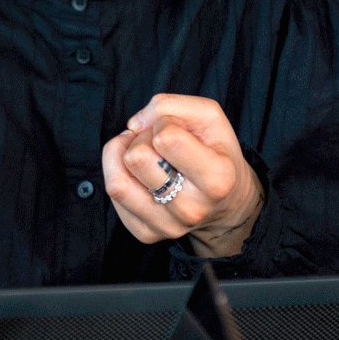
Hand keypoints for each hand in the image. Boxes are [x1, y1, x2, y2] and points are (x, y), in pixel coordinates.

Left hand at [103, 94, 262, 257]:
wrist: (224, 200)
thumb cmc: (214, 151)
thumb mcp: (209, 116)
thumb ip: (170, 105)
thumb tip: (133, 125)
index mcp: (217, 179)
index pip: (166, 138)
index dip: (163, 123)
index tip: (176, 130)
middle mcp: (193, 209)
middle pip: (136, 158)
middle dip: (142, 140)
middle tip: (159, 145)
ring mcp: (168, 226)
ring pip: (116, 183)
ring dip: (123, 158)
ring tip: (144, 155)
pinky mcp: (146, 234)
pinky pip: (113, 197)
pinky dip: (119, 175)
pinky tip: (139, 174)